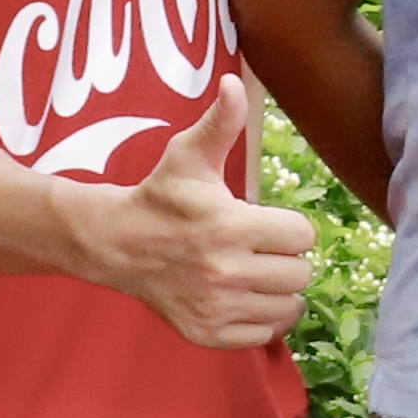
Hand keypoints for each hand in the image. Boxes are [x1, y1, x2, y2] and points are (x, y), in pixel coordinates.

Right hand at [82, 77, 317, 348]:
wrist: (115, 244)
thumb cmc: (160, 196)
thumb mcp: (188, 155)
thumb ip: (221, 122)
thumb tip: (234, 83)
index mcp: (228, 226)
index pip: (302, 236)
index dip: (289, 227)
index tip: (265, 222)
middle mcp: (224, 271)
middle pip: (301, 273)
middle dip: (286, 258)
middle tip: (260, 248)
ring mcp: (216, 307)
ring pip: (289, 307)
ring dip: (280, 290)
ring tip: (255, 272)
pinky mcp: (207, 333)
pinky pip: (264, 335)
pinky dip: (261, 318)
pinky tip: (241, 296)